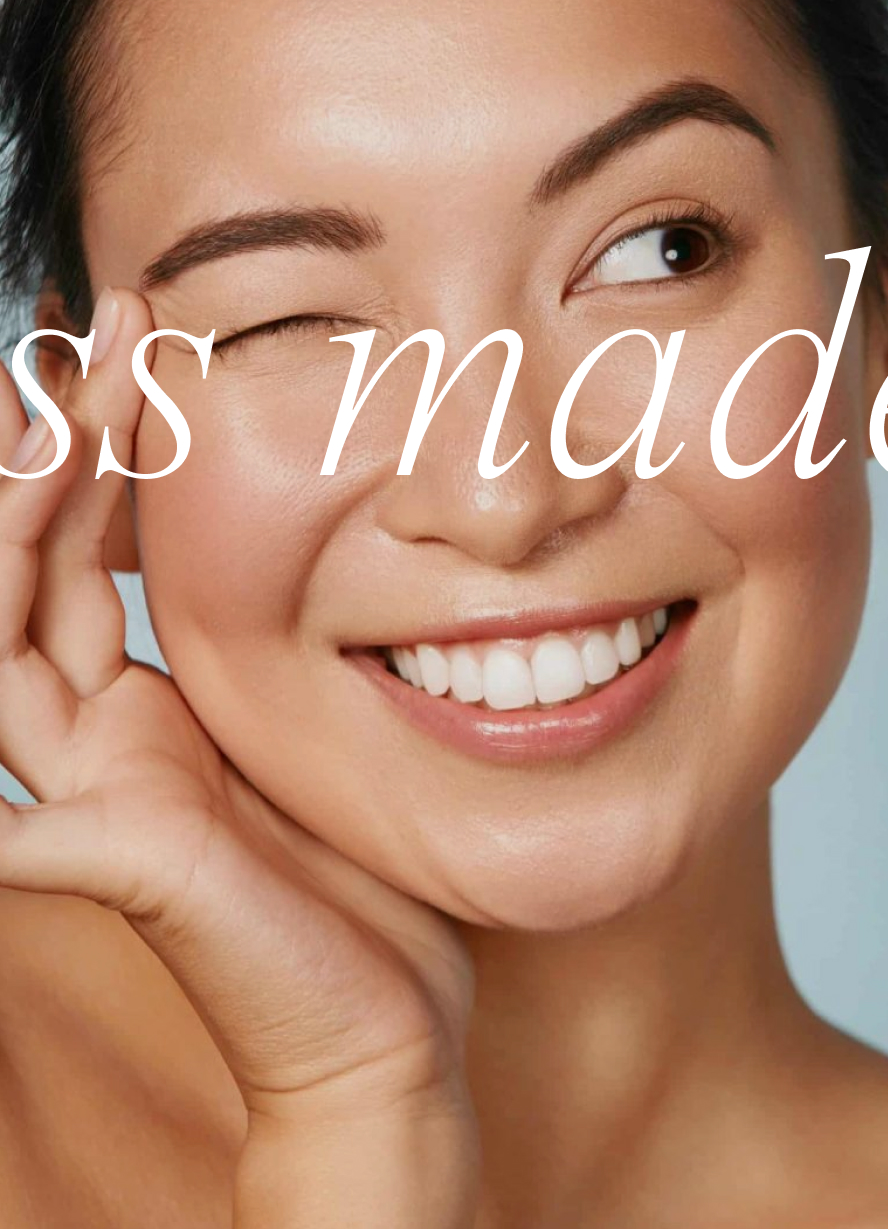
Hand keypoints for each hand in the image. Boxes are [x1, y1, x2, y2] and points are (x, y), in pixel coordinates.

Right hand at [0, 288, 479, 1226]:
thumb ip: (291, 650)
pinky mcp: (123, 859)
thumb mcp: (328, 724)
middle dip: (62, 443)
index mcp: (150, 708)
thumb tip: (358, 521)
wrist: (383, 1024)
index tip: (143, 341)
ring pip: (6, 638)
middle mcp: (105, 741)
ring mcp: (100, 797)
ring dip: (26, 516)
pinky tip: (23, 548)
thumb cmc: (369, 877)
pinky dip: (15, 694)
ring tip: (65, 407)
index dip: (101, 451)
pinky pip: (28, 786)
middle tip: (109, 330)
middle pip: (33, 569)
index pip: (88, 552)